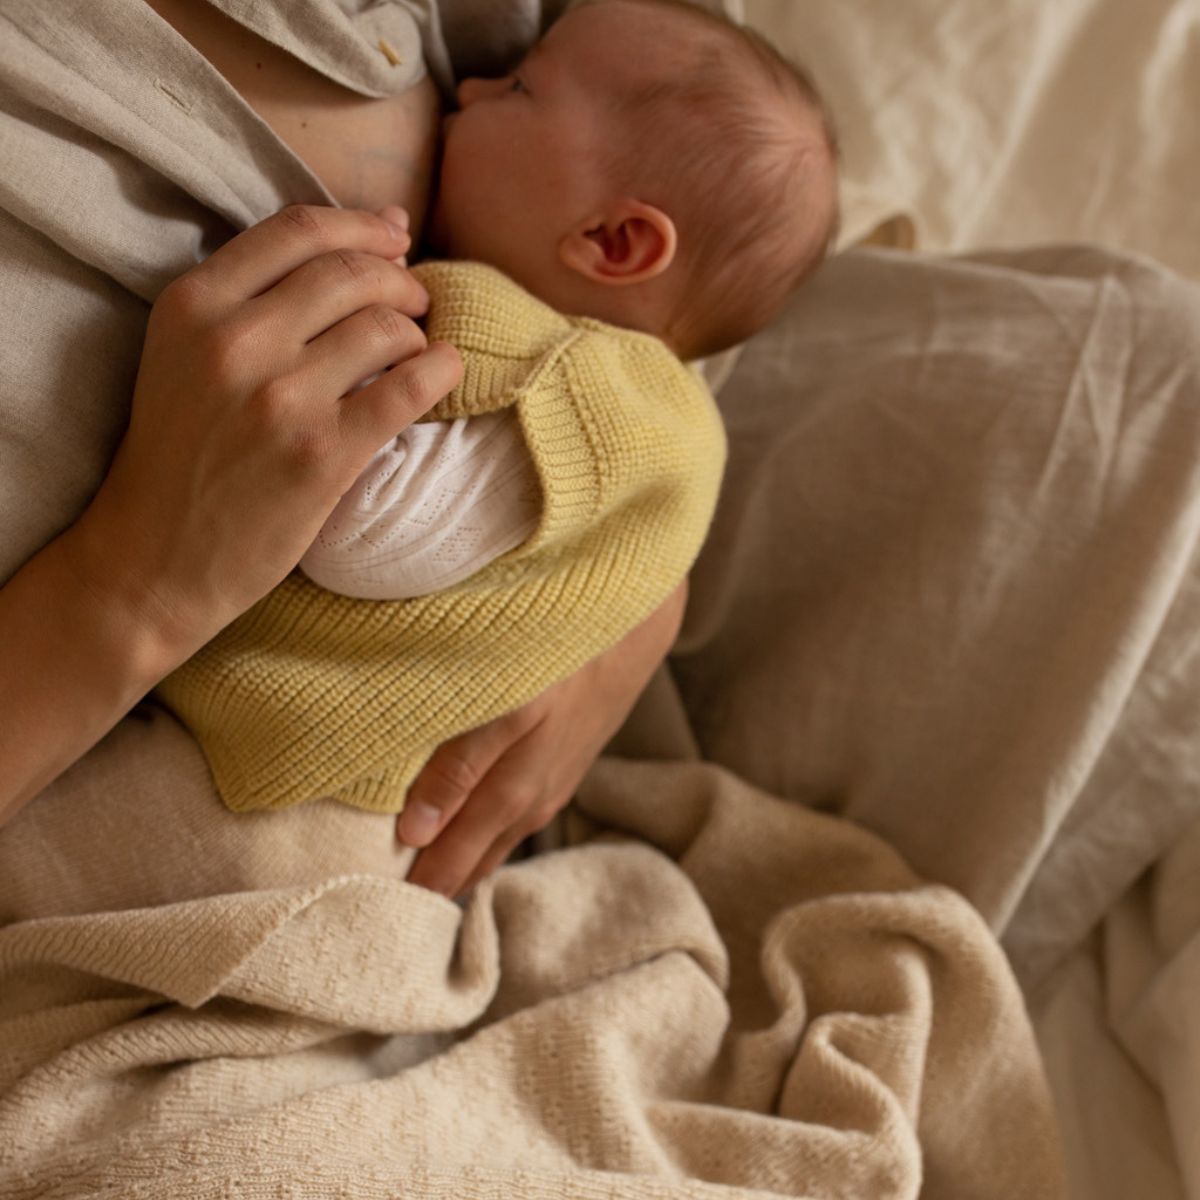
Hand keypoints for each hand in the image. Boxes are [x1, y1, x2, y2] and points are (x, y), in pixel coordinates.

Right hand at [66, 204, 462, 653]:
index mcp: (193, 305)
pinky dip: (442, 370)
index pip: (298, 230)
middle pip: (352, 273)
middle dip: (400, 279)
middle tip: (415, 301)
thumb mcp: (183, 354)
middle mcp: (235, 341)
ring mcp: (281, 399)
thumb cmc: (179, 455)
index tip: (395, 236)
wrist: (152, 561)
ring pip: (386, 327)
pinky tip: (445, 372)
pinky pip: (410, 387)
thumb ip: (252, 297)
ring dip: (417, 332)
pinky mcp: (323, 454)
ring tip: (415, 351)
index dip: (361, 225)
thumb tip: (371, 231)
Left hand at [398, 582, 688, 896]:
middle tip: (382, 912)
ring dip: (458, 861)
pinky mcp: (557, 767)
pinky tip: (464, 826)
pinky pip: (509, 818)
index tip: (371, 914)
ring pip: (492, 842)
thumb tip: (415, 834)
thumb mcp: (507, 711)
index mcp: (510, 799)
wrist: (630, 629)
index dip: (412, 891)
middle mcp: (529, 806)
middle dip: (432, 887)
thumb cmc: (561, 663)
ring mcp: (547, 788)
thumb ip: (459, 768)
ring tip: (415, 879)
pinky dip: (480, 832)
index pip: (450, 865)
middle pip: (471, 863)